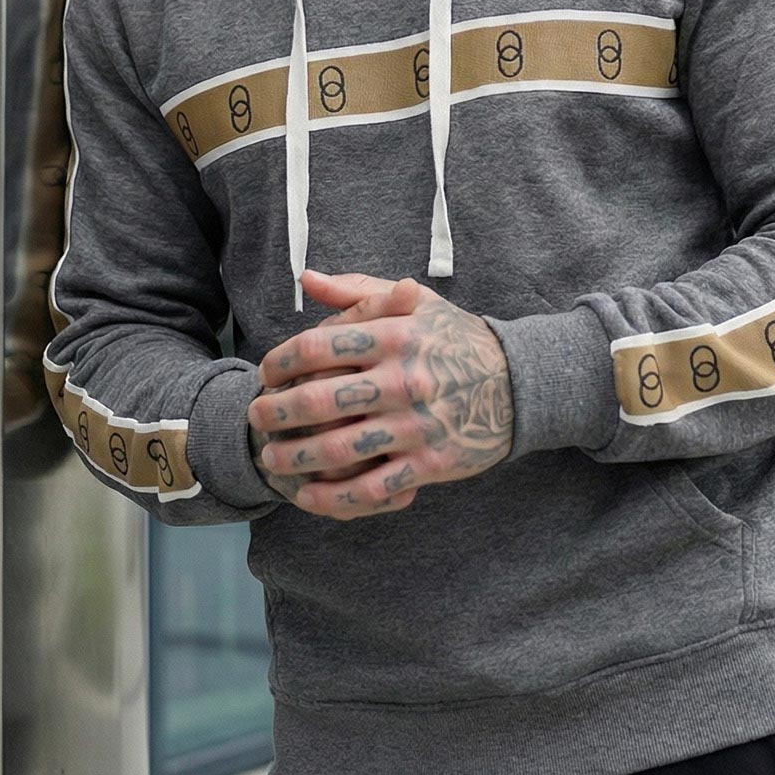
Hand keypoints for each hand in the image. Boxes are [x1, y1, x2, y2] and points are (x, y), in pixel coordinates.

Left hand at [247, 268, 513, 521]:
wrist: (519, 383)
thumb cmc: (457, 339)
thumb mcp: (416, 303)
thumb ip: (358, 292)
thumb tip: (307, 279)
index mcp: (396, 336)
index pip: (320, 347)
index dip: (282, 362)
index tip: (265, 373)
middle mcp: (403, 380)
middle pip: (320, 400)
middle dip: (277, 412)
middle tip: (255, 417)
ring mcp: (416, 425)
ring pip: (339, 448)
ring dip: (295, 457)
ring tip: (271, 458)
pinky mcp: (430, 463)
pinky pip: (372, 486)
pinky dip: (333, 496)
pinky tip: (307, 494)